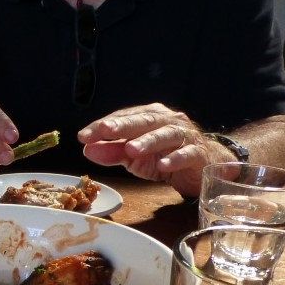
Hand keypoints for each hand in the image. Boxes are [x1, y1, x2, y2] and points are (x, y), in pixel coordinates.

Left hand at [78, 103, 230, 196]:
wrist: (200, 166)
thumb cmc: (163, 157)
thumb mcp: (133, 158)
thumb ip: (111, 153)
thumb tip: (86, 149)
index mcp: (149, 118)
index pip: (124, 118)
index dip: (103, 126)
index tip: (83, 136)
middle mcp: (168, 121)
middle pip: (145, 121)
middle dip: (123, 126)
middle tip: (105, 130)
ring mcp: (185, 136)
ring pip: (167, 135)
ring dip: (148, 141)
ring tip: (131, 150)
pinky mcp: (198, 154)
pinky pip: (188, 154)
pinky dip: (176, 158)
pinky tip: (163, 165)